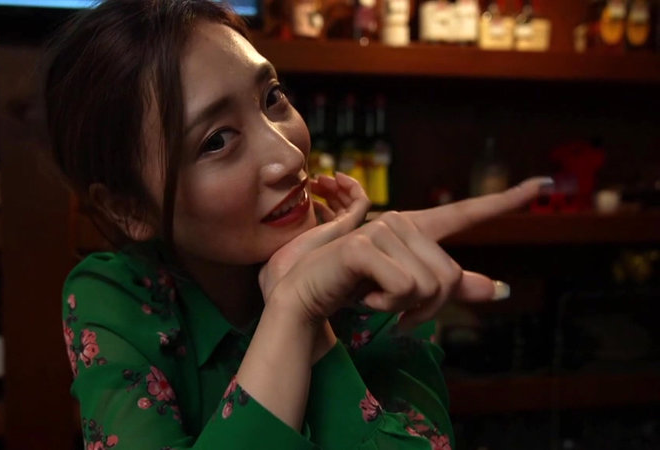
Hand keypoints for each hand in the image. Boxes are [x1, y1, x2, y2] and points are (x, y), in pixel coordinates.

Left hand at [259, 172, 370, 298]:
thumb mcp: (274, 248)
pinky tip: (335, 178)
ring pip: (353, 204)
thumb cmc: (276, 277)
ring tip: (321, 179)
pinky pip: (362, 202)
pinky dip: (353, 186)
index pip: (329, 218)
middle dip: (330, 191)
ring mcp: (344, 234)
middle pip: (342, 209)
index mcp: (319, 245)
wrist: (287, 289)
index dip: (321, 200)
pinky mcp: (349, 229)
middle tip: (314, 181)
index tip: (305, 191)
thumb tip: (265, 222)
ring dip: (339, 186)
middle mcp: (335, 240)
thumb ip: (276, 236)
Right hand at [267, 177, 552, 330]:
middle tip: (397, 310)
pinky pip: (405, 286)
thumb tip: (500, 290)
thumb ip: (450, 287)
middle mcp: (402, 223)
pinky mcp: (364, 245)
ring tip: (374, 297)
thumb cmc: (350, 287)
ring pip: (429, 284)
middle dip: (428, 307)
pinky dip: (386, 304)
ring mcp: (383, 230)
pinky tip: (363, 294)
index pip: (466, 212)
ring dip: (404, 307)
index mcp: (415, 230)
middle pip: (449, 275)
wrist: (304, 296)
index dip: (505, 200)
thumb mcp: (405, 288)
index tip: (542, 184)